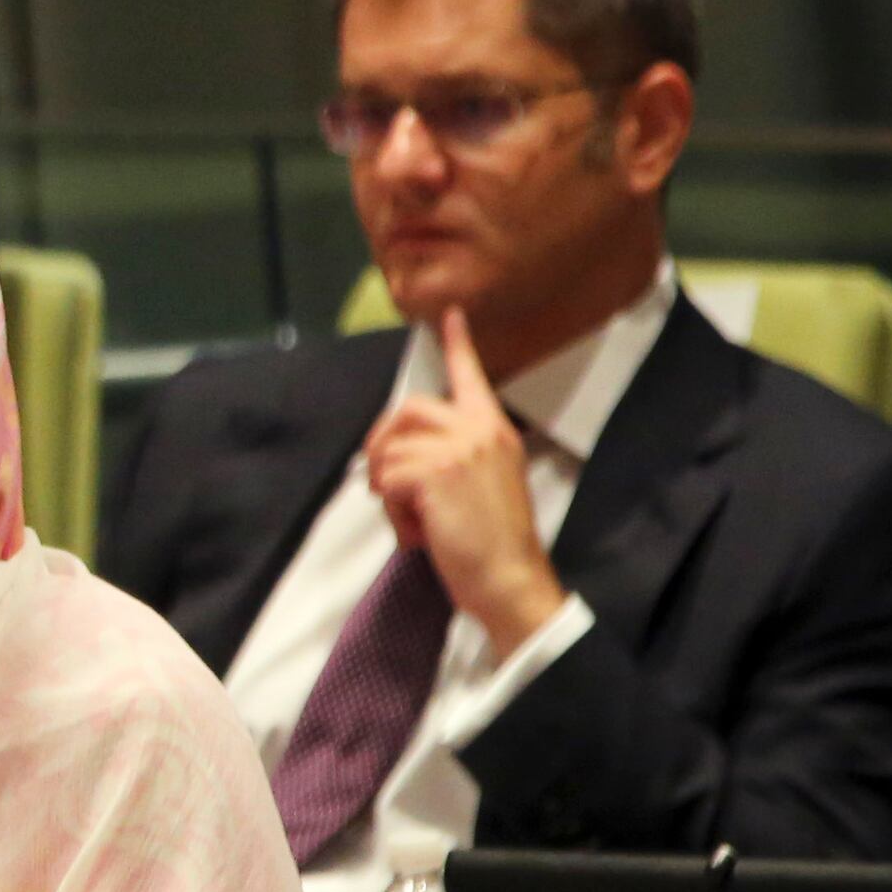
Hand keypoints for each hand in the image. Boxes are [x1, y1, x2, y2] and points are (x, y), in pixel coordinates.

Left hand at [362, 308, 564, 657]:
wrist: (509, 576)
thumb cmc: (493, 540)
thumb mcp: (486, 482)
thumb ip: (457, 454)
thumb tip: (404, 449)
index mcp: (494, 429)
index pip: (472, 376)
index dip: (457, 344)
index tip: (448, 315)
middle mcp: (479, 430)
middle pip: (406, 409)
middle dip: (382, 443)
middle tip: (384, 484)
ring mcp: (459, 448)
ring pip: (390, 450)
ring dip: (389, 490)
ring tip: (416, 518)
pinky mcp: (436, 472)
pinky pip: (387, 479)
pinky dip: (391, 510)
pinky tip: (417, 530)